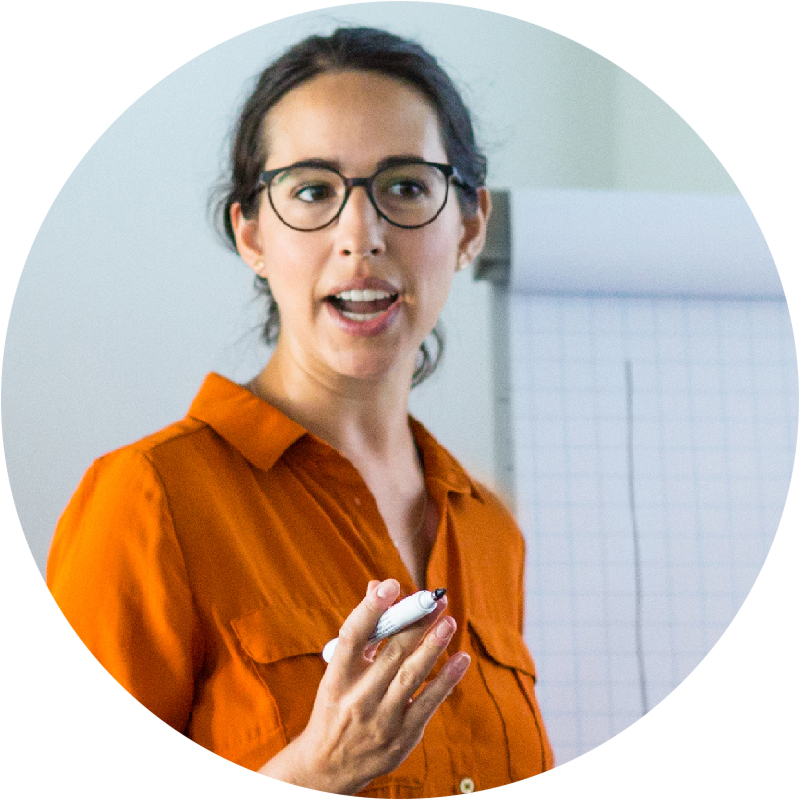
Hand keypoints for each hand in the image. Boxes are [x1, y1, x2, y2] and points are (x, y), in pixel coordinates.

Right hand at [258, 578, 470, 793]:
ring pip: (411, 676)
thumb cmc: (337, 706)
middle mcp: (358, 698)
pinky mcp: (403, 735)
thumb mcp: (338, 670)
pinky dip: (447, 680)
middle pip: (391, 653)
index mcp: (337, 677)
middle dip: (416, 622)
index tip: (391, 584)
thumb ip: (362, 630)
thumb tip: (377, 585)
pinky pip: (429, 702)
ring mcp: (382, 719)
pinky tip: (461, 659)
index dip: (372, 608)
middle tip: (435, 599)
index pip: (353, 636)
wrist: (329, 766)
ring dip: (433, 646)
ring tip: (449, 622)